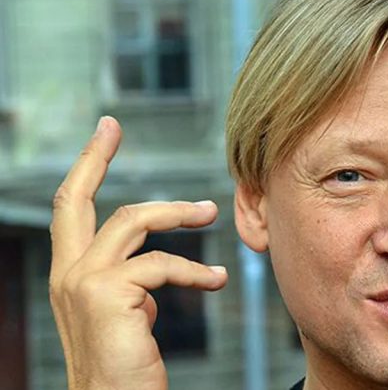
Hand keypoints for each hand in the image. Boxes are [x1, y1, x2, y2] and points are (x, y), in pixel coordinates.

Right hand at [49, 116, 228, 389]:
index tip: (102, 134)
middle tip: (113, 125)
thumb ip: (133, 285)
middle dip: (93, 157)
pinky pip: (163, 264)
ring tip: (211, 213)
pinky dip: (195, 272)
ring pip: (132, 220)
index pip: (70, 211)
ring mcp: (81, 282)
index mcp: (70, 277)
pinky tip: (217, 282)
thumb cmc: (127, 369)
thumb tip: (154, 268)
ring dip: (178, 212)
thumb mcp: (126, 316)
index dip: (85, 168)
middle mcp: (66, 275)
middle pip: (74, 199)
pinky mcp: (107, 293)